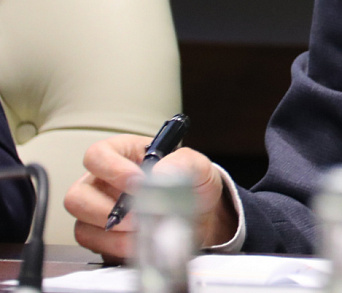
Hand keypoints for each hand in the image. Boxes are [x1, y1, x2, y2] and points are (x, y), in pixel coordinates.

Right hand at [64, 135, 237, 260]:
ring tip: (144, 230)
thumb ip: (182, 162)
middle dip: (107, 210)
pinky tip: (140, 243)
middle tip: (138, 216)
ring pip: (82, 225)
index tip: (137, 182)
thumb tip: (159, 172)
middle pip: (77, 196)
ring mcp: (99, 212)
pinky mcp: (104, 238)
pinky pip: (95, 246)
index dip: (112, 169)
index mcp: (123, 155)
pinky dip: (117, 248)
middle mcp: (103, 183)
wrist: (202, 215)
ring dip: (114, 233)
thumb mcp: (197, 165)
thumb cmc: (192, 183)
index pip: (97, 155)